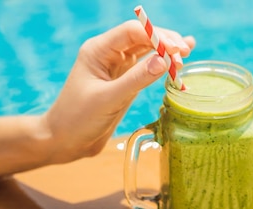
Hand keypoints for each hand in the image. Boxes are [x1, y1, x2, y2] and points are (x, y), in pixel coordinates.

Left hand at [41, 20, 195, 162]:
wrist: (64, 141)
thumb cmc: (78, 119)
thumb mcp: (108, 99)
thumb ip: (136, 79)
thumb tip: (164, 61)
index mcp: (98, 50)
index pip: (131, 32)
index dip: (156, 37)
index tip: (176, 50)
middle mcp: (108, 54)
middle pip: (142, 37)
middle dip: (165, 42)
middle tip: (186, 53)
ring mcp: (117, 67)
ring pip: (147, 50)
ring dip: (167, 52)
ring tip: (187, 56)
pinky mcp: (124, 80)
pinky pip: (147, 67)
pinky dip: (162, 64)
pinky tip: (178, 60)